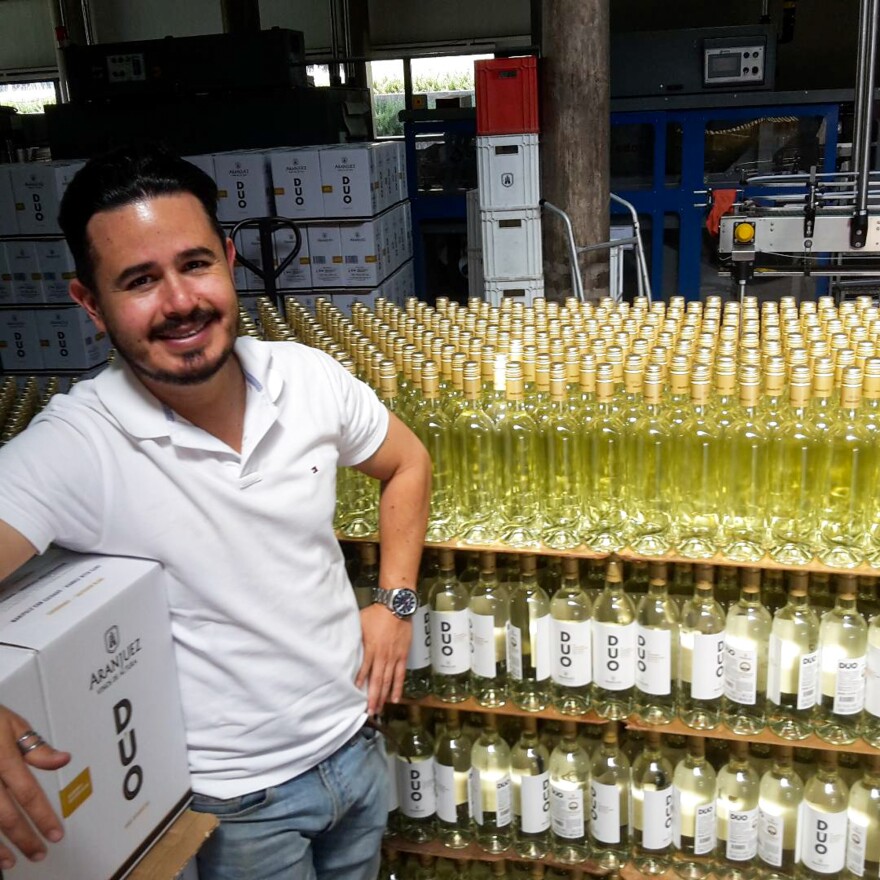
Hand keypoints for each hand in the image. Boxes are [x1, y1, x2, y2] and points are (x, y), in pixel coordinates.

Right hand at [0, 706, 69, 870]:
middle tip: (39, 853)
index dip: (43, 816)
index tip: (56, 834)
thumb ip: (35, 747)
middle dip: (24, 838)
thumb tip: (63, 759)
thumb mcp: (12, 723)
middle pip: (5, 816)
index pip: (28, 793)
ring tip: (11, 861)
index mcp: (2, 758)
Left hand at [356, 605, 411, 714]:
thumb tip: (345, 646)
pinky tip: (395, 698)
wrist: (396, 607)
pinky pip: (400, 675)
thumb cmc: (376, 614)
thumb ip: (355, 638)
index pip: (364, 670)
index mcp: (370, 649)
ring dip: (383, 697)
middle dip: (372, 698)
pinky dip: (398, 688)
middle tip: (369, 712)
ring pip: (388, 681)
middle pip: (377, 681)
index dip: (360, 684)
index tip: (355, 696)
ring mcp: (394, 658)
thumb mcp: (360, 623)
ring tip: (379, 709)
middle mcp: (382, 656)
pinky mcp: (403, 656)